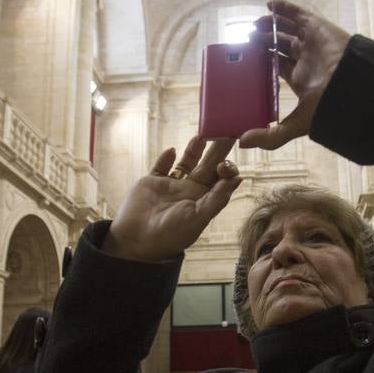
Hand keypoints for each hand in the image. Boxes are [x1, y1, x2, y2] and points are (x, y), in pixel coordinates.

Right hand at [104, 136, 241, 261]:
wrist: (136, 241)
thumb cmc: (170, 234)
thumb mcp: (198, 218)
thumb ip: (216, 198)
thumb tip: (237, 179)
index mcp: (204, 200)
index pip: (221, 179)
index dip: (227, 168)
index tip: (226, 163)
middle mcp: (190, 191)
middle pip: (208, 166)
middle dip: (218, 150)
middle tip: (228, 131)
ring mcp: (171, 186)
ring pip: (186, 162)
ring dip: (194, 150)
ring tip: (202, 135)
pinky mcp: (151, 183)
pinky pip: (161, 166)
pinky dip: (165, 158)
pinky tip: (172, 150)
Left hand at [238, 0, 351, 150]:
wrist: (350, 84)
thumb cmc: (327, 105)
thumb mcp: (294, 125)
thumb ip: (269, 135)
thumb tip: (241, 143)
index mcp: (301, 80)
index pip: (277, 67)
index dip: (262, 61)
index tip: (245, 58)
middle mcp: (306, 59)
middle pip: (280, 45)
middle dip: (263, 41)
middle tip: (247, 38)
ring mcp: (312, 42)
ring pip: (287, 29)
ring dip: (269, 25)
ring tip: (253, 25)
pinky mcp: (317, 27)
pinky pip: (298, 13)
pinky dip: (283, 7)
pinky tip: (269, 3)